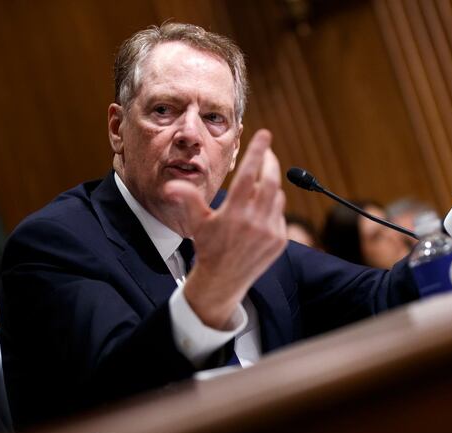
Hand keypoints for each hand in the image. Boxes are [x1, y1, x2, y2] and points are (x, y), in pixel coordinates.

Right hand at [163, 129, 286, 328]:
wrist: (224, 280)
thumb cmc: (208, 247)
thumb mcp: (196, 222)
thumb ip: (187, 199)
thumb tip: (171, 184)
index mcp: (234, 213)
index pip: (250, 174)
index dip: (258, 151)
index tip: (265, 134)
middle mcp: (255, 222)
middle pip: (271, 181)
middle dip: (270, 162)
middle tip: (267, 151)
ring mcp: (270, 232)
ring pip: (277, 197)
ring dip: (270, 187)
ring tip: (257, 187)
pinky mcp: (280, 240)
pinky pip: (280, 214)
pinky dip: (272, 206)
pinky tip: (260, 211)